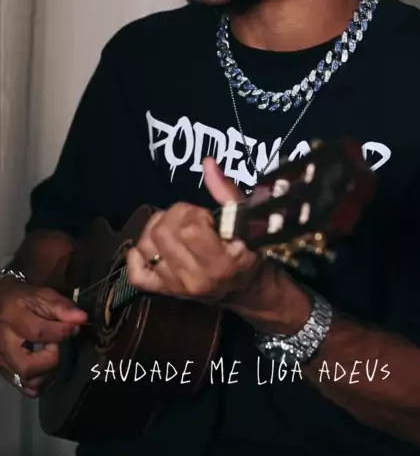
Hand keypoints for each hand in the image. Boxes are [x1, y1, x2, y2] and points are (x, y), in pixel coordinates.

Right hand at [0, 281, 86, 396]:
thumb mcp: (41, 295)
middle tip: (58, 346)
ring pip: (26, 379)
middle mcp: (3, 342)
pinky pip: (24, 387)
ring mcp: (1, 359)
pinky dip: (40, 382)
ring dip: (48, 373)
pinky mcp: (4, 370)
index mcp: (13, 317)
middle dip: (51, 359)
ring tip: (54, 356)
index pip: (37, 332)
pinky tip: (48, 369)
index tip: (75, 328)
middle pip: (27, 365)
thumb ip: (61, 307)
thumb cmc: (22, 300)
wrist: (0, 307)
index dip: (61, 333)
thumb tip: (82, 319)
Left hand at [126, 158, 257, 301]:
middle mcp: (195, 278)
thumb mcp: (247, 222)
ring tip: (177, 229)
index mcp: (220, 263)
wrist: (245, 288)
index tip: (208, 218)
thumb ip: (226, 192)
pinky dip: (139, 254)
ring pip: (146, 245)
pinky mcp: (162, 291)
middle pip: (163, 233)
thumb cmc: (248, 252)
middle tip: (192, 220)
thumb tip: (208, 164)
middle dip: (175, 216)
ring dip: (158, 229)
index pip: (190, 228)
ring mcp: (175, 287)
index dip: (195, 214)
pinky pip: (135, 271)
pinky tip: (156, 247)